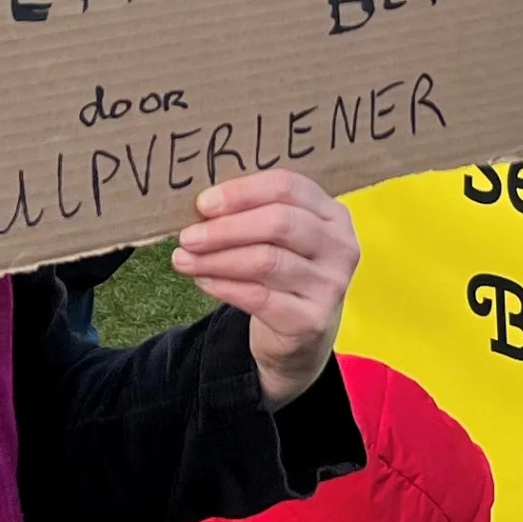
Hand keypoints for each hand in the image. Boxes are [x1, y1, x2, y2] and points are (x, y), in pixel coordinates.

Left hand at [170, 167, 355, 406]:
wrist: (302, 334)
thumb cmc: (286, 271)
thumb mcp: (282, 238)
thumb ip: (254, 214)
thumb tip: (202, 206)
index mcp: (332, 214)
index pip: (287, 187)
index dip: (241, 192)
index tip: (203, 203)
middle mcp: (339, 247)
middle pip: (278, 223)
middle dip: (225, 228)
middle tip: (188, 236)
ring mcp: (329, 285)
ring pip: (265, 261)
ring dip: (216, 259)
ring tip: (183, 259)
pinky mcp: (310, 320)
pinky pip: (258, 297)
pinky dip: (223, 286)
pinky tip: (202, 280)